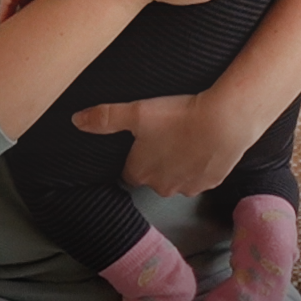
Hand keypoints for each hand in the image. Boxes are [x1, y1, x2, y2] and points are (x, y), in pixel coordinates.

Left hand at [72, 89, 254, 196]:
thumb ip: (104, 118)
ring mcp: (188, 188)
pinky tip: (203, 143)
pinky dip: (200, 163)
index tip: (141, 140)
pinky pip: (200, 176)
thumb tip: (75, 121)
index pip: (129, 172)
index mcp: (141, 173)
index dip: (134, 156)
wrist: (225, 122)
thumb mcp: (136, 112)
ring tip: (185, 137)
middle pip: (154, 176)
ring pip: (177, 177)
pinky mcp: (212, 182)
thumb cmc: (177, 117)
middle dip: (157, 160)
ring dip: (179, 163)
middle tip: (165, 134)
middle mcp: (162, 187)